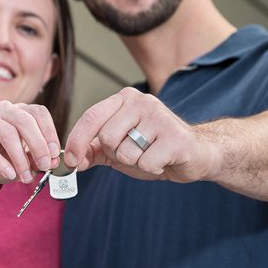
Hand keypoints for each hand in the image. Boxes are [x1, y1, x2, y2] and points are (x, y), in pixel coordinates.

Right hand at [0, 101, 60, 185]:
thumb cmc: (3, 160)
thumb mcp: (25, 161)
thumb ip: (38, 159)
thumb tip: (54, 161)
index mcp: (20, 111)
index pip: (39, 113)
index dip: (50, 133)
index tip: (55, 155)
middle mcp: (3, 110)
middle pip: (25, 120)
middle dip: (38, 145)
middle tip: (45, 166)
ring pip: (7, 132)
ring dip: (19, 157)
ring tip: (25, 177)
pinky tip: (9, 174)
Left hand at [64, 87, 219, 182]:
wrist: (196, 154)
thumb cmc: (154, 148)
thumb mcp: (119, 148)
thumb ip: (94, 151)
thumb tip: (72, 160)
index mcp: (125, 99)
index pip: (91, 116)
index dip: (77, 141)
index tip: (71, 162)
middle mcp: (142, 101)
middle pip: (106, 137)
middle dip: (115, 154)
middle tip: (134, 153)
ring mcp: (159, 117)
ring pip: (125, 153)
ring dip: (135, 163)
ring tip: (151, 155)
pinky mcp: (175, 137)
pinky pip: (145, 163)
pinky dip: (152, 168)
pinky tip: (163, 160)